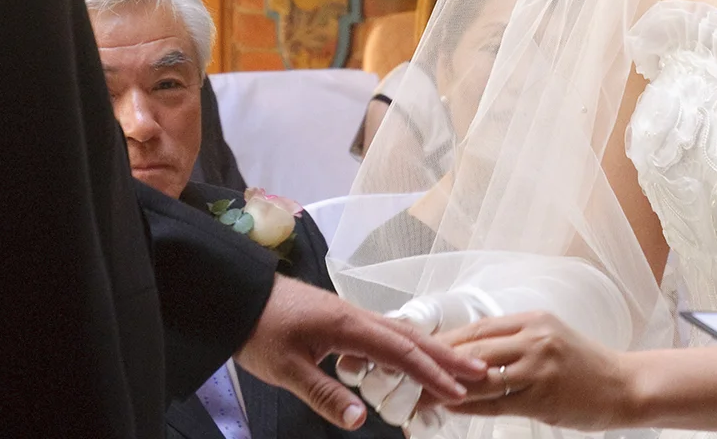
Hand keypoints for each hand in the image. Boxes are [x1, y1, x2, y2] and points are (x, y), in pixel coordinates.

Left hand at [235, 275, 485, 430]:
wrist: (236, 295)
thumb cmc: (259, 331)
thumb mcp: (285, 370)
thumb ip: (324, 395)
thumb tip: (359, 421)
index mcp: (348, 327)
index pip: (400, 352)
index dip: (431, 373)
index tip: (459, 390)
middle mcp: (356, 316)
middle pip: (410, 337)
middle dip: (446, 356)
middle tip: (480, 372)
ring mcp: (350, 314)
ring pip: (400, 332)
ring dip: (430, 349)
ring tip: (457, 365)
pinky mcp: (341, 318)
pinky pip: (384, 332)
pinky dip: (406, 347)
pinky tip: (409, 357)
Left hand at [437, 311, 637, 430]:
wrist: (624, 386)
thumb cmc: (584, 365)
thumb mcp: (550, 339)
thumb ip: (514, 341)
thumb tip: (471, 351)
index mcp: (533, 320)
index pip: (478, 328)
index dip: (446, 339)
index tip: (419, 348)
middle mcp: (534, 338)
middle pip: (473, 348)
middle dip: (437, 362)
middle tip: (408, 373)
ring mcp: (539, 367)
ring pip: (480, 377)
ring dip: (447, 388)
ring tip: (420, 395)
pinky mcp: (543, 397)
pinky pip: (497, 402)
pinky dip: (470, 406)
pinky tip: (450, 408)